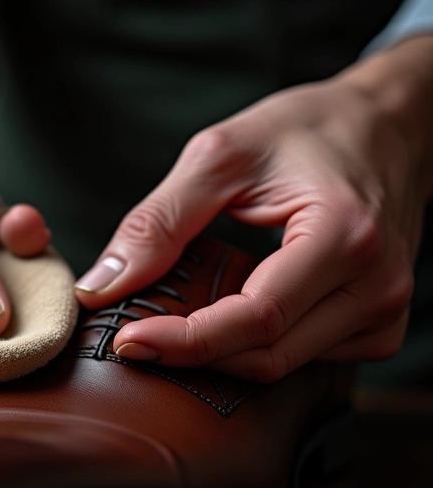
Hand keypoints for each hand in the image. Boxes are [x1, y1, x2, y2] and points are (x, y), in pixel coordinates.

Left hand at [75, 36, 432, 381]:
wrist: (384, 124)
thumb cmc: (308, 128)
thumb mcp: (221, 156)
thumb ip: (158, 223)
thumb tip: (102, 287)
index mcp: (344, 236)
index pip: (255, 319)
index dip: (185, 340)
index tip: (128, 342)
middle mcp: (376, 284)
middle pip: (267, 354)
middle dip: (194, 353)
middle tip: (139, 334)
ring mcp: (384, 308)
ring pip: (284, 364)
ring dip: (223, 353)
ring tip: (180, 318)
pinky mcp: (379, 320)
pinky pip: (308, 358)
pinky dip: (258, 346)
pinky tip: (232, 314)